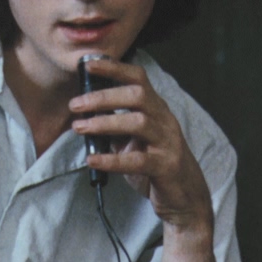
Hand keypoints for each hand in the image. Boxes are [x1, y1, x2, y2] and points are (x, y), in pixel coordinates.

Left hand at [68, 58, 213, 235]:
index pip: (138, 78)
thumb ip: (114, 127)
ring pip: (139, 122)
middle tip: (76, 104)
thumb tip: (84, 115)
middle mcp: (165, 120)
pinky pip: (138, 161)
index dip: (114, 68)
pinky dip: (112, 160)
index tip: (88, 64)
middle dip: (104, 96)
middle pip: (137, 96)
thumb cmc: (156, 165)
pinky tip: (93, 160)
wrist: (186, 197)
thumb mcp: (133, 141)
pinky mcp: (166, 167)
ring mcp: (168, 143)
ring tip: (80, 127)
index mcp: (156, 109)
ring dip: (105, 123)